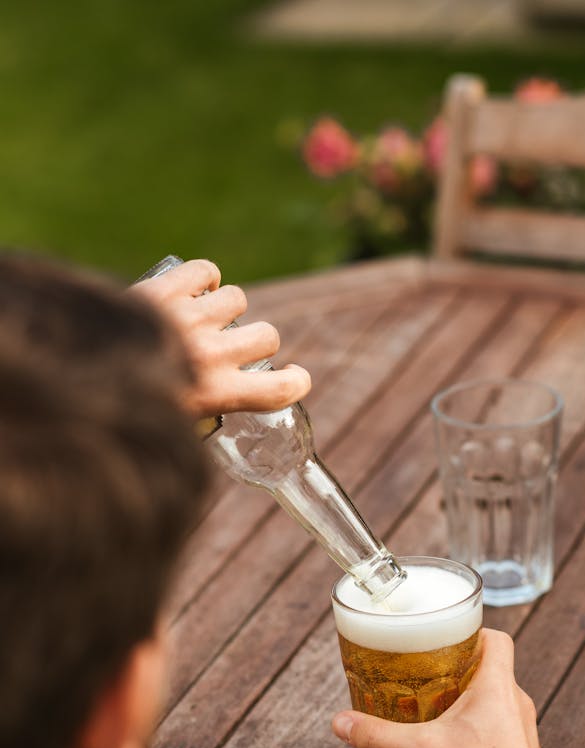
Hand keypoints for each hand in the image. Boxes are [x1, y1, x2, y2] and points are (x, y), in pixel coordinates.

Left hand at [133, 258, 310, 416]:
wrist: (74, 373)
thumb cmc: (124, 408)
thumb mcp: (170, 426)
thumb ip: (199, 417)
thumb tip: (211, 419)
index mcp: (217, 392)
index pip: (282, 387)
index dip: (296, 382)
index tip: (293, 380)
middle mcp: (211, 353)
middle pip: (267, 336)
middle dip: (257, 344)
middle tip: (232, 353)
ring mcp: (191, 317)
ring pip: (237, 299)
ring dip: (227, 310)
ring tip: (205, 321)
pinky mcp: (167, 288)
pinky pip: (207, 270)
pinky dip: (204, 278)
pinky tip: (193, 291)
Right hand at [332, 629, 553, 747]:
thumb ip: (377, 734)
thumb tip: (341, 722)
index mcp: (498, 687)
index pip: (497, 639)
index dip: (474, 632)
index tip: (447, 638)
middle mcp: (517, 703)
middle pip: (492, 668)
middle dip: (460, 668)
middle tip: (429, 674)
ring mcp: (524, 731)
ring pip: (497, 700)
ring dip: (470, 699)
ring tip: (437, 709)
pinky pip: (502, 728)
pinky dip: (480, 727)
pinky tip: (454, 745)